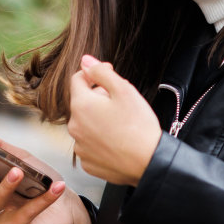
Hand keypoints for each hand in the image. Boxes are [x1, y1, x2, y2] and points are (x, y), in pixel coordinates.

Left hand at [67, 54, 161, 187]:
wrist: (148, 162)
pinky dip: (101, 141)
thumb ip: (101, 72)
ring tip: (122, 125)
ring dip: (99, 121)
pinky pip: (91, 145)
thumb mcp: (124, 90)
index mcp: (81, 105)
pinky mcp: (88, 162)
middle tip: (122, 104)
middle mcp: (74, 126)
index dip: (94, 74)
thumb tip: (85, 61)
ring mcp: (80, 146)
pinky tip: (118, 141)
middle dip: (99, 99)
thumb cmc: (139, 126)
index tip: (110, 76)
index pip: (77, 79)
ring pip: (87, 125)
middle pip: (82, 103)